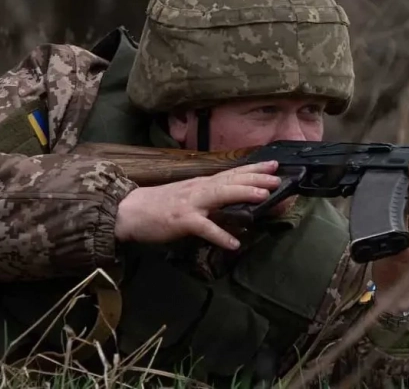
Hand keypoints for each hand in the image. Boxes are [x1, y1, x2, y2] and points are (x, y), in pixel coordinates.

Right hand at [115, 161, 281, 249]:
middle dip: (256, 179)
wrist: (130, 211)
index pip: (232, 173)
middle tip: (278, 179)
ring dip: (242, 194)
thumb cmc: (161, 204)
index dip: (254, 169)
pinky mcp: (181, 220)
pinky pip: (203, 228)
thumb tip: (233, 200)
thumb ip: (210, 197)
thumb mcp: (189, 195)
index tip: (274, 165)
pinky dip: (219, 235)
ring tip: (264, 197)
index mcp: (202, 183)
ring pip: (220, 195)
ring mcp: (191, 204)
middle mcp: (199, 189)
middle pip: (231, 181)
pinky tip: (234, 243)